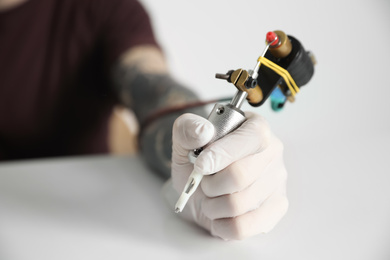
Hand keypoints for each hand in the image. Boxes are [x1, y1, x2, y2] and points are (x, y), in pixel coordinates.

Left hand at [171, 112, 287, 239]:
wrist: (200, 187)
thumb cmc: (198, 161)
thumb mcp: (184, 140)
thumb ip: (187, 129)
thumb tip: (203, 131)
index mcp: (254, 127)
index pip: (253, 138)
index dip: (224, 153)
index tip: (201, 166)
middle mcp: (272, 152)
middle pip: (240, 176)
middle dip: (210, 184)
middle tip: (203, 181)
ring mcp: (277, 181)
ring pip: (239, 204)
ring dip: (212, 205)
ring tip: (210, 197)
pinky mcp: (276, 208)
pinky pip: (244, 226)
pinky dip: (221, 225)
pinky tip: (218, 215)